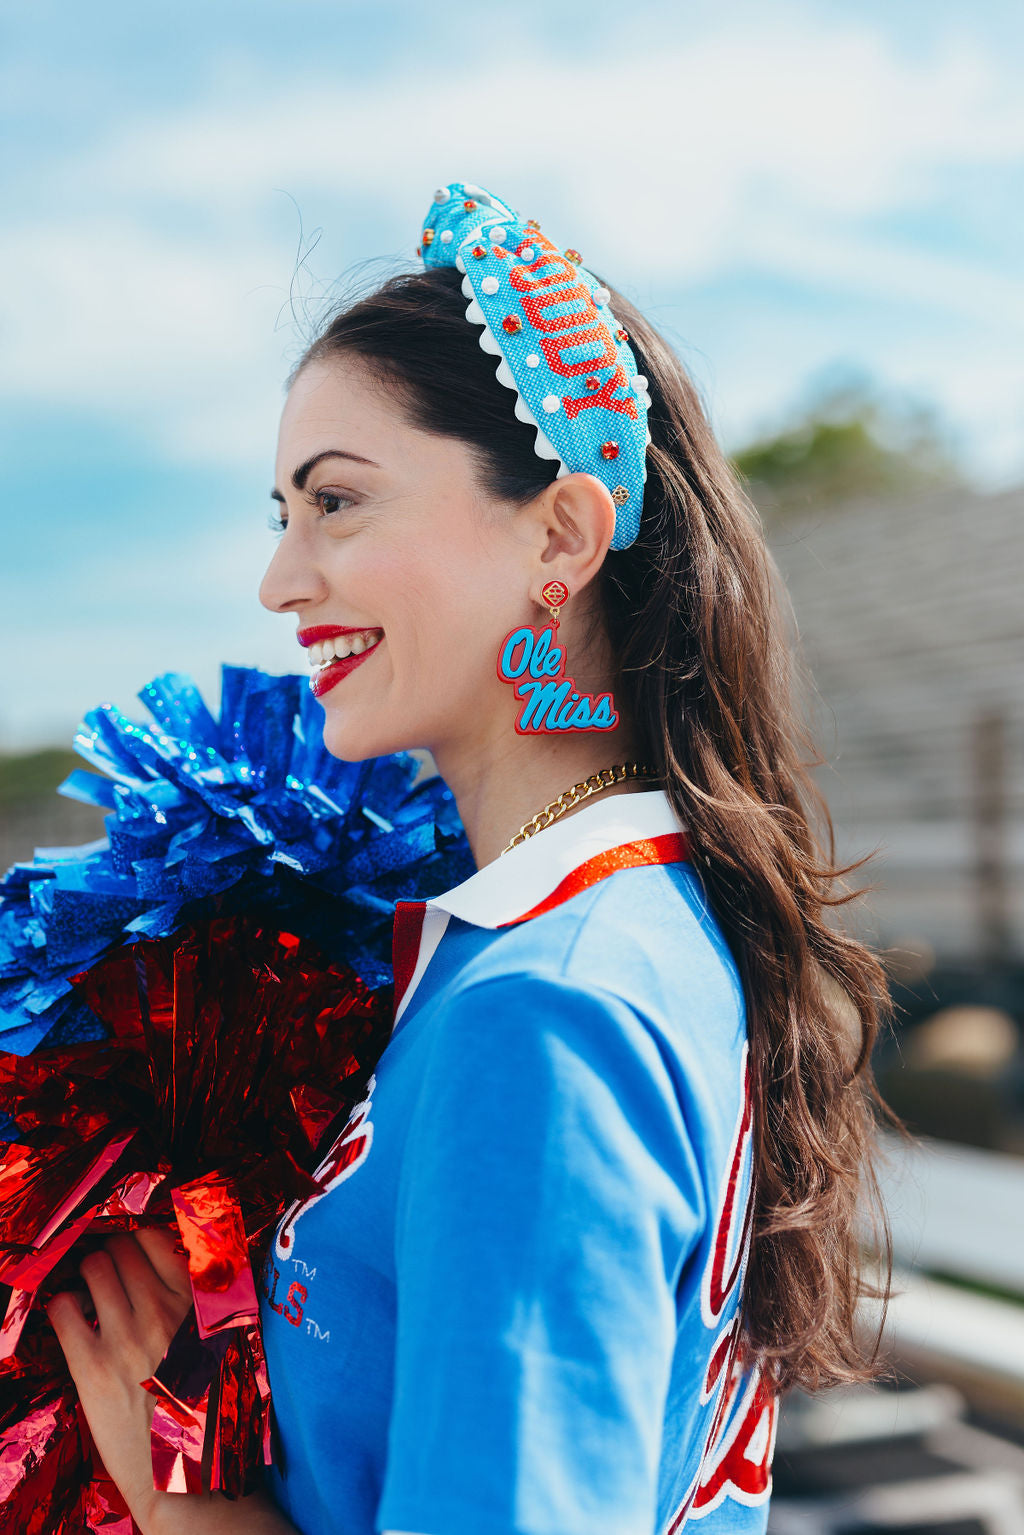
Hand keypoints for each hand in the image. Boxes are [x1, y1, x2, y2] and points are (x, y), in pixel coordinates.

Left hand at [47, 1226, 192, 1526]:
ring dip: (87, 1279)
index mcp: (197, 1305)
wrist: (177, 1468)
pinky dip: (64, 1308)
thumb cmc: (196, 1401)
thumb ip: (197, 1298)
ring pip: (93, 1268)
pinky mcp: (93, 1368)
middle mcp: (164, 1314)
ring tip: (91, 1300)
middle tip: (109, 1281)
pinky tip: (76, 1325)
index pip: (157, 1238)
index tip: (132, 1257)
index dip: (138, 1243)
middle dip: (110, 1259)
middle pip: (121, 1248)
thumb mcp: (214, 1340)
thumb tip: (169, 1256)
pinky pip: (63, 1308)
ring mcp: (128, 1339)